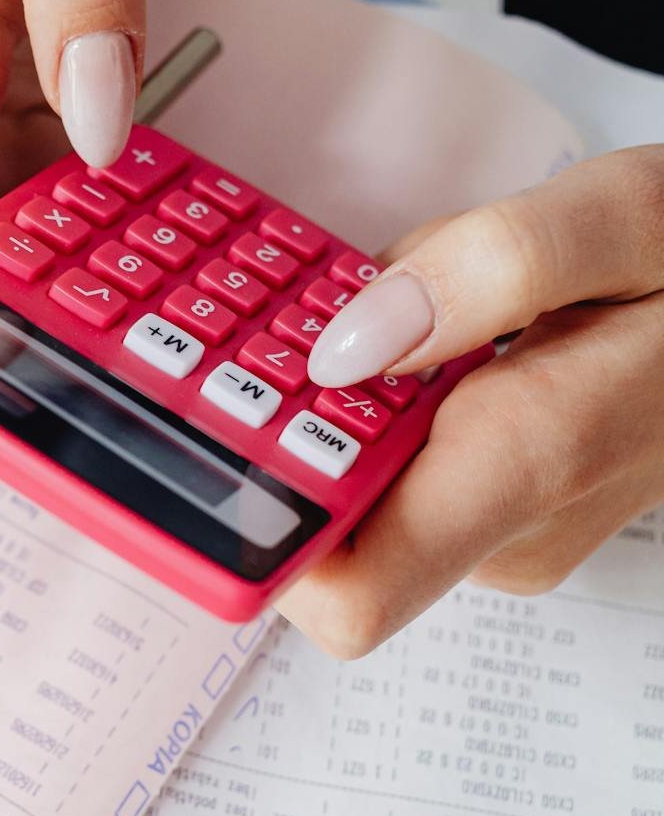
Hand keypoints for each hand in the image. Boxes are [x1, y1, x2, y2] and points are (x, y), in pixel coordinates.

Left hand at [279, 146, 663, 657]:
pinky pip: (394, 468)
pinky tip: (390, 326)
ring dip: (321, 404)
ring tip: (336, 306)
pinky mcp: (498, 502)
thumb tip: (345, 347)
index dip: (251, 534)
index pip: (347, 596)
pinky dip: (370, 400)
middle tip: (246, 318)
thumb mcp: (625, 219)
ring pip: (354, 489)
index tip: (194, 439)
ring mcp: (499, 526)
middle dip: (267, 430)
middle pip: (323, 528)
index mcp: (526, 468)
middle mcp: (502, 532)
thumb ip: (494, 270)